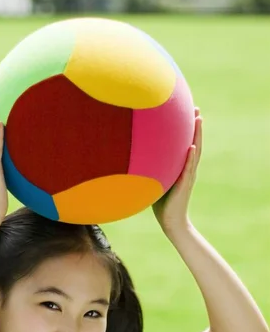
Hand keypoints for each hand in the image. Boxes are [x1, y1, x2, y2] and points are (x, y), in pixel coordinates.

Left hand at [152, 108, 202, 233]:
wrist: (171, 223)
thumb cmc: (161, 205)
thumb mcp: (154, 183)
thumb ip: (150, 171)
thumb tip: (133, 161)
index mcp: (181, 168)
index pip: (186, 145)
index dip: (187, 130)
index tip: (188, 113)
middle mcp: (187, 170)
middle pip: (194, 143)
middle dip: (195, 126)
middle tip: (196, 108)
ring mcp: (187, 176)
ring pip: (195, 152)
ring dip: (197, 136)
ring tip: (198, 119)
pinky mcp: (184, 185)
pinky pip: (188, 169)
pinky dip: (191, 158)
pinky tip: (192, 147)